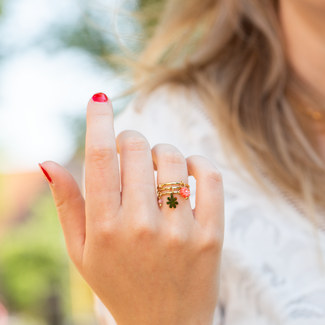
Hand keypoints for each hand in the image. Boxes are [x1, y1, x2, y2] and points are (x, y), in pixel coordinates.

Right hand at [40, 93, 223, 324]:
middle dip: (131, 140)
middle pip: (138, 151)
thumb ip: (66, 204)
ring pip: (173, 158)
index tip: (99, 98)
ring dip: (162, 152)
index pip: (99, 158)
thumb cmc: (119, 284)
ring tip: (157, 167)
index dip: (98, 121)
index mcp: (104, 229)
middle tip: (130, 151)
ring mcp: (179, 232)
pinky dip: (198, 162)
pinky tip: (189, 170)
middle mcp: (140, 227)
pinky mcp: (211, 236)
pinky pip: (209, 176)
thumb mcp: (82, 252)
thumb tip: (48, 161)